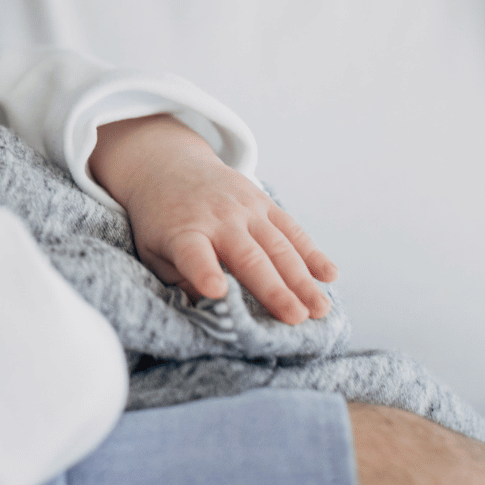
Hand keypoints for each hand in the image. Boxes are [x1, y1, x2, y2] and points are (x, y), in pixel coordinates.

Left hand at [89, 115, 335, 323]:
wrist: (170, 166)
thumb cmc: (160, 221)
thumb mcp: (154, 251)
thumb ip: (180, 279)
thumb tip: (209, 308)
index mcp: (184, 233)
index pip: (193, 254)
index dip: (204, 272)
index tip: (217, 291)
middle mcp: (218, 219)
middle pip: (248, 257)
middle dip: (274, 288)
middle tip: (296, 318)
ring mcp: (245, 209)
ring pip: (279, 246)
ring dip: (303, 279)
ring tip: (321, 308)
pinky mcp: (263, 203)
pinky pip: (292, 229)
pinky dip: (312, 252)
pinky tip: (330, 275)